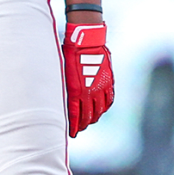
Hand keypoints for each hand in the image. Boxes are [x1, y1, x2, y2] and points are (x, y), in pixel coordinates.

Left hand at [63, 20, 114, 136]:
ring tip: (90, 122)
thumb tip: (64, 100)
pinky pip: (109, 100)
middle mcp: (89, 92)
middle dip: (83, 125)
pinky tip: (101, 111)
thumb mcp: (64, 72)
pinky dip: (105, 108)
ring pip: (99, 110)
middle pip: (87, 116)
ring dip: (94, 118)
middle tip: (79, 129)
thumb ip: (66, 88)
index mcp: (75, 91)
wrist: (87, 40)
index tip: (72, 134)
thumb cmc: (70, 53)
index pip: (75, 115)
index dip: (73, 126)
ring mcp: (100, 87)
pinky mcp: (109, 82)